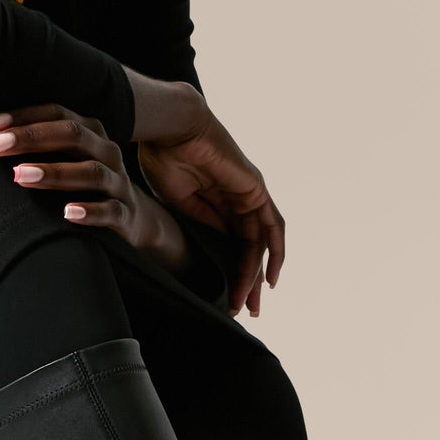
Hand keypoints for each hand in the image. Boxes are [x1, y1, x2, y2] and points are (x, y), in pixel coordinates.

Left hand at [0, 105, 191, 277]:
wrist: (133, 218)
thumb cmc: (83, 184)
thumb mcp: (66, 158)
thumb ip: (36, 145)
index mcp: (89, 132)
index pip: (56, 114)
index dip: (22, 116)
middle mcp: (105, 151)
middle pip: (72, 135)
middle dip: (30, 138)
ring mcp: (118, 182)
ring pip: (90, 172)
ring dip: (54, 172)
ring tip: (20, 176)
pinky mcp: (124, 213)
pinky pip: (110, 210)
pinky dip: (90, 211)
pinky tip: (67, 213)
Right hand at [122, 82, 284, 319]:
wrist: (171, 129)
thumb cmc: (164, 157)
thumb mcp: (179, 201)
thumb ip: (199, 221)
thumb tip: (214, 244)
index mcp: (214, 200)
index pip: (229, 242)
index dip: (230, 270)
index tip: (227, 297)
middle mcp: (235, 198)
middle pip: (248, 247)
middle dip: (248, 280)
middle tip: (247, 310)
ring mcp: (248, 194)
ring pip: (259, 243)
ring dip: (257, 275)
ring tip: (252, 303)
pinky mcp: (256, 191)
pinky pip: (271, 228)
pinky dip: (275, 253)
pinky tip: (270, 278)